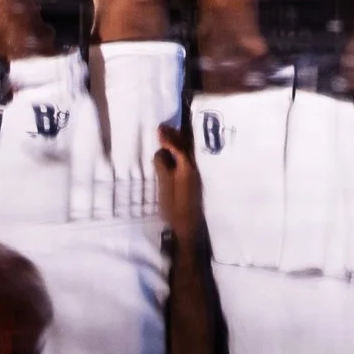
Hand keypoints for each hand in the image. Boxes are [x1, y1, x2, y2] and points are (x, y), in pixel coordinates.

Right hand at [154, 122, 203, 238]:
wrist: (187, 226)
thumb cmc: (174, 208)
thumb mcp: (165, 188)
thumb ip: (162, 167)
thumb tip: (160, 151)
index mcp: (187, 168)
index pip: (178, 148)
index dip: (168, 138)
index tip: (158, 129)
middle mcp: (194, 167)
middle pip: (185, 146)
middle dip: (174, 135)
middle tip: (162, 127)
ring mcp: (195, 173)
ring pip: (187, 150)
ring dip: (178, 140)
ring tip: (167, 133)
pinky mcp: (193, 178)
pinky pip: (187, 156)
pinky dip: (180, 149)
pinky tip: (173, 150)